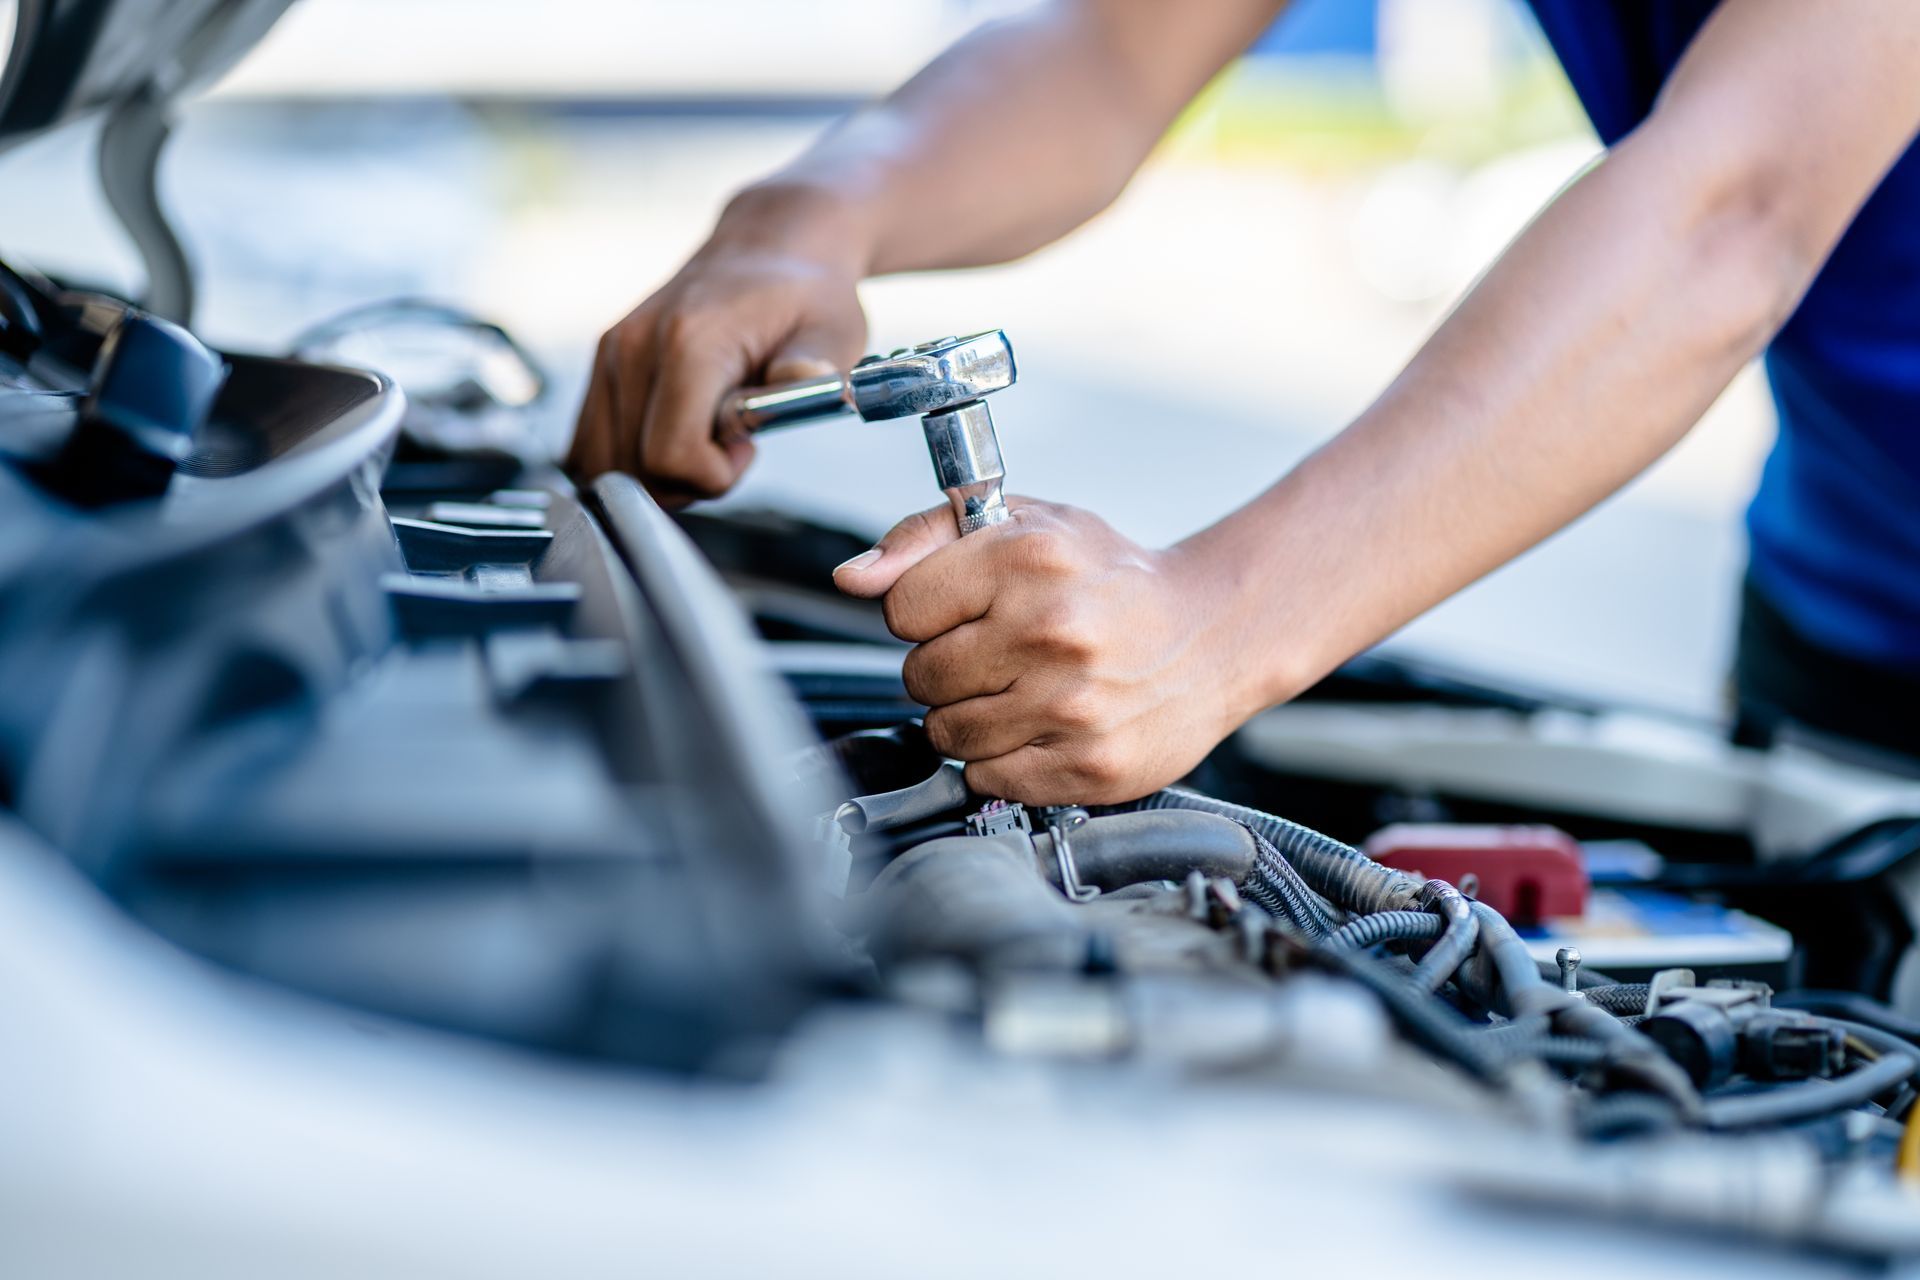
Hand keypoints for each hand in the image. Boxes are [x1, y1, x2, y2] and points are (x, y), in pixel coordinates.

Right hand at [568, 185, 869, 504]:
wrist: (767, 249)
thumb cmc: (804, 297)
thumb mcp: (831, 330)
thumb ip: (814, 364)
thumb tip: (805, 377)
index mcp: (689, 341)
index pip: (670, 456)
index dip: (714, 476)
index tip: (747, 447)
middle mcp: (635, 346)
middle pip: (635, 470)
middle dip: (689, 480)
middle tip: (730, 441)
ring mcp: (611, 354)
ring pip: (604, 465)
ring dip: (658, 475)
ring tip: (704, 435)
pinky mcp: (603, 363)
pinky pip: (592, 445)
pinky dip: (632, 459)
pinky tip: (675, 432)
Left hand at [833, 499, 1257, 805]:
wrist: (1213, 633)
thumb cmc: (1111, 578)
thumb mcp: (1026, 523)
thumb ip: (927, 537)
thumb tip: (852, 577)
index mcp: (1028, 558)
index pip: (901, 607)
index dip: (924, 611)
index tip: (962, 611)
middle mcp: (1050, 630)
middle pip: (919, 675)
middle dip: (946, 667)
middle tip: (998, 654)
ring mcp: (1070, 705)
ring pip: (946, 733)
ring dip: (969, 717)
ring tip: (1020, 690)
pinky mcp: (1087, 766)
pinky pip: (987, 777)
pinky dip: (1001, 759)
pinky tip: (1041, 726)